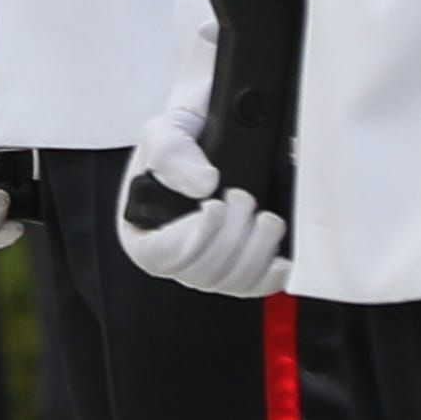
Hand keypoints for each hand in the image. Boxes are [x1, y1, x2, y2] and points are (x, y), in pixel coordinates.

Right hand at [118, 105, 285, 299]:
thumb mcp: (167, 130)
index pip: (156, 256)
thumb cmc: (188, 134)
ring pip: (229, 283)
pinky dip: (271, 274)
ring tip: (264, 215)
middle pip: (199, 274)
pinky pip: (253, 288)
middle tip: (241, 196)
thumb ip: (173, 153)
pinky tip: (279, 254)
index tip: (214, 207)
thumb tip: (202, 186)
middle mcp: (173, 253)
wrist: (220, 134)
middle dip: (230, 235)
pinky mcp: (241, 269)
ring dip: (255, 249)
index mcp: (141, 226)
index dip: (190, 239)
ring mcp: (208, 265)